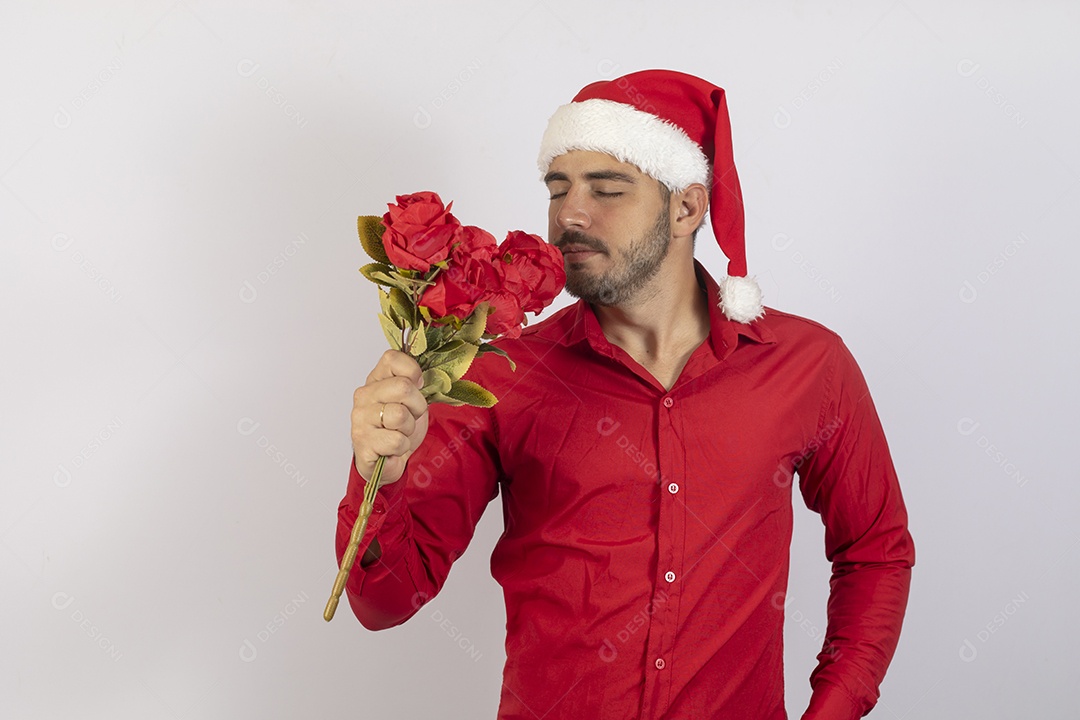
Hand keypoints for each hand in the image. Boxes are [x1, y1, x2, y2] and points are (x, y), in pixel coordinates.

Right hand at [351, 349, 429, 487]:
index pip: (392, 358)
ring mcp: (360, 419)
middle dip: (417, 406)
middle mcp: (364, 396)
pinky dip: (402, 446)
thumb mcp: (411, 399)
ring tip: (400, 432)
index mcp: (375, 379)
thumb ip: (416, 382)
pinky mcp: (363, 443)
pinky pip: (396, 440)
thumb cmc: (399, 427)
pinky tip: (393, 447)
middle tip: (410, 416)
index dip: (413, 372)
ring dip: (409, 428)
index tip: (418, 386)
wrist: (387, 459)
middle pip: (403, 387)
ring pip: (400, 415)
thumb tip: (428, 376)